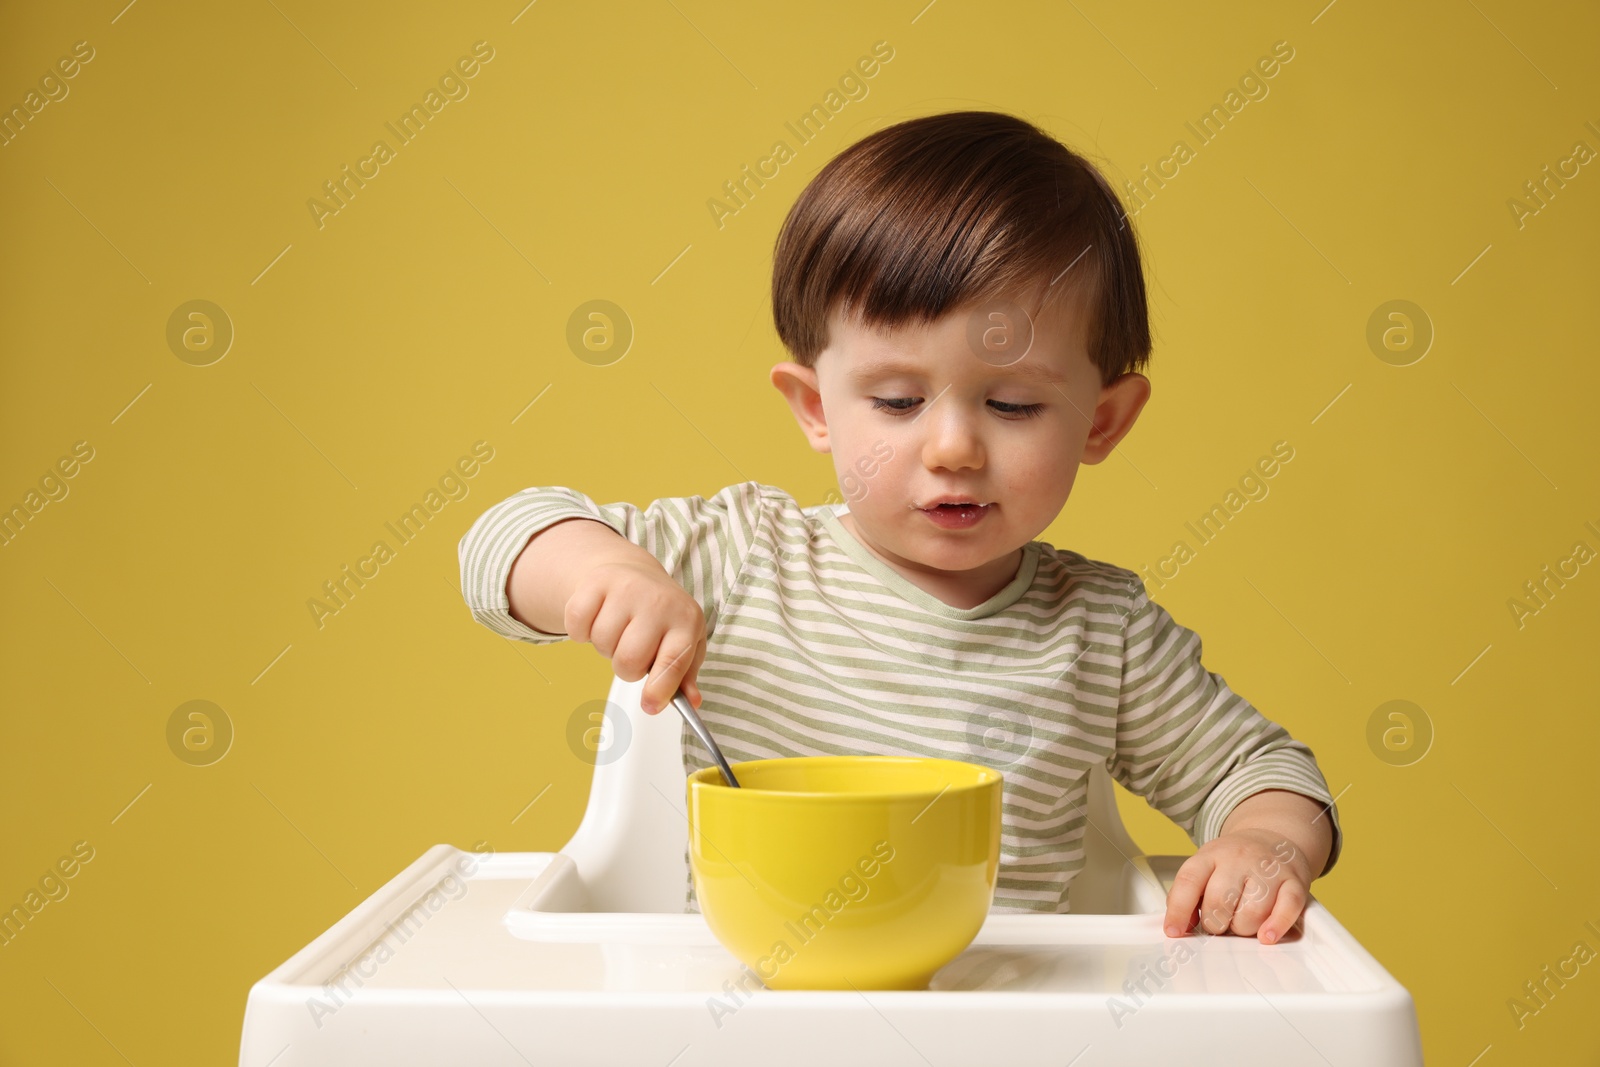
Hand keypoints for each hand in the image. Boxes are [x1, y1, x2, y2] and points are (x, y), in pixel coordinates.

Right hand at [561, 556, 707, 714]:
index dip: (659, 690)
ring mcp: (627, 589)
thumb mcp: (683, 640)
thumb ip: (684, 674)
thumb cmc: (661, 615)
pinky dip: (581, 632)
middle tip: (631, 651)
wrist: (633, 573)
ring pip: (602, 644)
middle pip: (629, 661)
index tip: (649, 705)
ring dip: (606, 647)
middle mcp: (659, 602)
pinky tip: (597, 619)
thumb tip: (691, 701)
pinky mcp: (597, 582)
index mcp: (686, 620)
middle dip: (626, 668)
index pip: (673, 663)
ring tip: (618, 630)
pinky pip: (577, 626)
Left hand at [1162, 827, 1313, 944]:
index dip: (1178, 910)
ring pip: (1253, 911)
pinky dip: (1276, 926)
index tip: (1173, 931)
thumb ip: (1188, 895)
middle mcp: (1239, 859)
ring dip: (1244, 928)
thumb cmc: (1236, 861)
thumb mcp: (1205, 867)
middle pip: (1220, 901)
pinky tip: (1267, 935)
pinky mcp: (1295, 882)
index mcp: (1211, 855)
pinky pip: (1288, 908)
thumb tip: (1178, 926)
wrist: (1274, 838)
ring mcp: (1268, 869)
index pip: (1189, 881)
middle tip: (1220, 924)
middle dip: (1216, 923)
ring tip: (1243, 922)